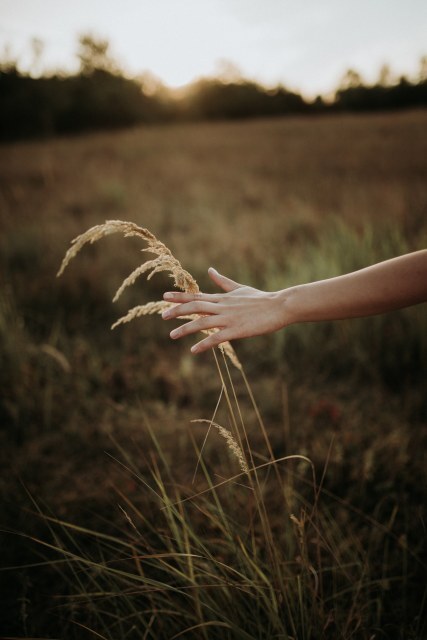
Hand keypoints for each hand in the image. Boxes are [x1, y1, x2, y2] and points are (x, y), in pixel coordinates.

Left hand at [162, 267, 286, 352]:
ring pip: (202, 322)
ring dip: (186, 329)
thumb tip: (210, 270)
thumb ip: (222, 282)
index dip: (179, 297)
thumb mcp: (239, 288)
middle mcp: (222, 306)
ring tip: (172, 335)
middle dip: (177, 311)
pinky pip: (217, 338)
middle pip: (195, 307)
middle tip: (162, 316)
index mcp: (222, 298)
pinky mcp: (237, 330)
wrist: (279, 306)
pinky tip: (193, 350)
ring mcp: (229, 318)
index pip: (197, 296)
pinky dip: (204, 344)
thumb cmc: (260, 299)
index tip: (164, 297)